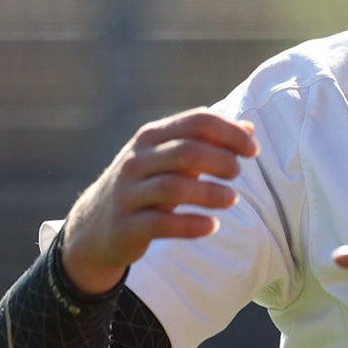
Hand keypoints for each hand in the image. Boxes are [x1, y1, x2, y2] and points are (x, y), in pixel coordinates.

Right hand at [60, 109, 258, 294]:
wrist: (94, 226)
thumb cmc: (145, 186)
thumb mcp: (170, 159)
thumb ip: (208, 143)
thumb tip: (249, 129)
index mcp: (151, 137)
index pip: (195, 121)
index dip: (229, 132)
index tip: (253, 149)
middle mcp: (137, 161)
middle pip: (185, 151)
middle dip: (220, 160)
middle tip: (238, 172)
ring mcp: (129, 193)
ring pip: (173, 187)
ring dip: (209, 193)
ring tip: (232, 199)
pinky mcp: (126, 226)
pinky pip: (161, 224)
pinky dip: (190, 225)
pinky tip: (212, 226)